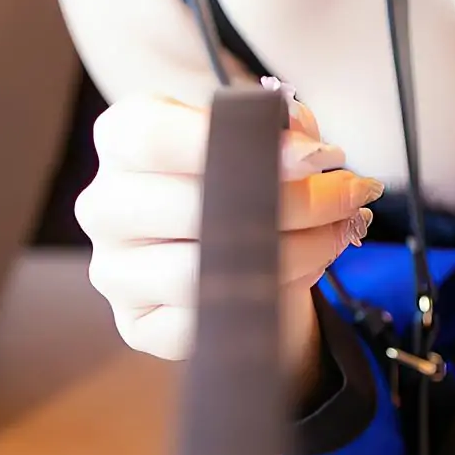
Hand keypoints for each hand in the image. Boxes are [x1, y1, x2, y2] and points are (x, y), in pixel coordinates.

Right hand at [75, 90, 384, 361]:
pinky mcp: (139, 325)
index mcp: (121, 139)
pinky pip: (205, 320)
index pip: (155, 138)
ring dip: (292, 251)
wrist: (233, 250)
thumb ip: (282, 129)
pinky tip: (302, 272)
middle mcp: (105, 204)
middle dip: (293, 201)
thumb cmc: (239, 178)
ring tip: (336, 234)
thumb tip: (304, 146)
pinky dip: (269, 296)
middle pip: (191, 204)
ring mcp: (114, 271)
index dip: (237, 144)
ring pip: (201, 269)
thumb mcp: (261, 137)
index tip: (312, 157)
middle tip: (348, 195)